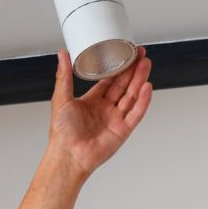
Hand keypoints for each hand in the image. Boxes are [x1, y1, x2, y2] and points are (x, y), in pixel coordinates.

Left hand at [47, 47, 152, 179]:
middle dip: (133, 69)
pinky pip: (136, 114)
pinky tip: (146, 87)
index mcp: (92, 102)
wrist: (68, 155)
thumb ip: (64, 76)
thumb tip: (62, 55)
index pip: (110, 80)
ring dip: (139, 80)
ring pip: (132, 96)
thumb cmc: (62, 134)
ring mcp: (115, 120)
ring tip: (145, 64)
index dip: (118, 67)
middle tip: (140, 54)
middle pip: (123, 85)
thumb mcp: (61, 99)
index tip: (125, 53)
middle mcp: (105, 110)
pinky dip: (143, 101)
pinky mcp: (122, 131)